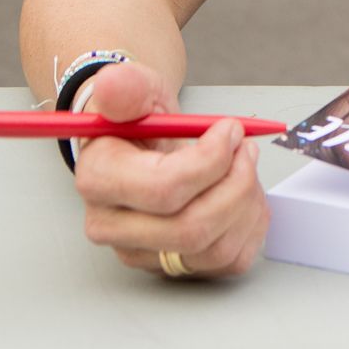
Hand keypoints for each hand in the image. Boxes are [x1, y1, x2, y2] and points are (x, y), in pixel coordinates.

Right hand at [72, 61, 269, 278]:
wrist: (143, 141)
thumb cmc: (139, 118)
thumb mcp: (135, 90)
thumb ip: (126, 86)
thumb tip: (113, 82)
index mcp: (99, 180)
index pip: (163, 189)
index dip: (211, 160)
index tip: (230, 130)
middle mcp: (113, 227)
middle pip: (192, 229)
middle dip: (236, 183)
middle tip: (245, 148)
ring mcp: (143, 253)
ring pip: (215, 249)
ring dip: (247, 202)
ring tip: (245, 165)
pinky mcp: (173, 266)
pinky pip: (228, 262)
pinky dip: (250, 225)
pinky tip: (243, 194)